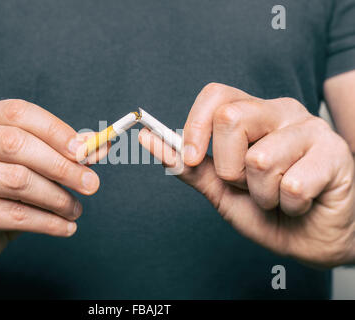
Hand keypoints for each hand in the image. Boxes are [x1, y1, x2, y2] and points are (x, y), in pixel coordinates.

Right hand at [0, 99, 107, 268]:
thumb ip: (64, 152)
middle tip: (91, 185)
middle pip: (15, 144)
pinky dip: (48, 222)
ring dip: (57, 198)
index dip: (56, 131)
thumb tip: (100, 146)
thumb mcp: (32, 164)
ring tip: (75, 209)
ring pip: (16, 180)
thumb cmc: (1, 188)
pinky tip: (65, 227)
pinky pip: (14, 214)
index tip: (86, 152)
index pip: (19, 113)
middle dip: (61, 166)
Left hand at [139, 83, 354, 267]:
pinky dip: (288, 206)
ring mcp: (312, 129)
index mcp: (253, 112)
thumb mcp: (218, 186)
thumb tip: (149, 138)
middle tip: (249, 184)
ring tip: (277, 196)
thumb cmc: (264, 208)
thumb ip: (187, 163)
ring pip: (260, 160)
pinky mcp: (336, 155)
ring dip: (262, 194)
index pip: (216, 96)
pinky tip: (301, 203)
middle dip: (230, 169)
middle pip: (231, 120)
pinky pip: (292, 185)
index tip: (192, 158)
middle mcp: (282, 111)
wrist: (307, 239)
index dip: (195, 126)